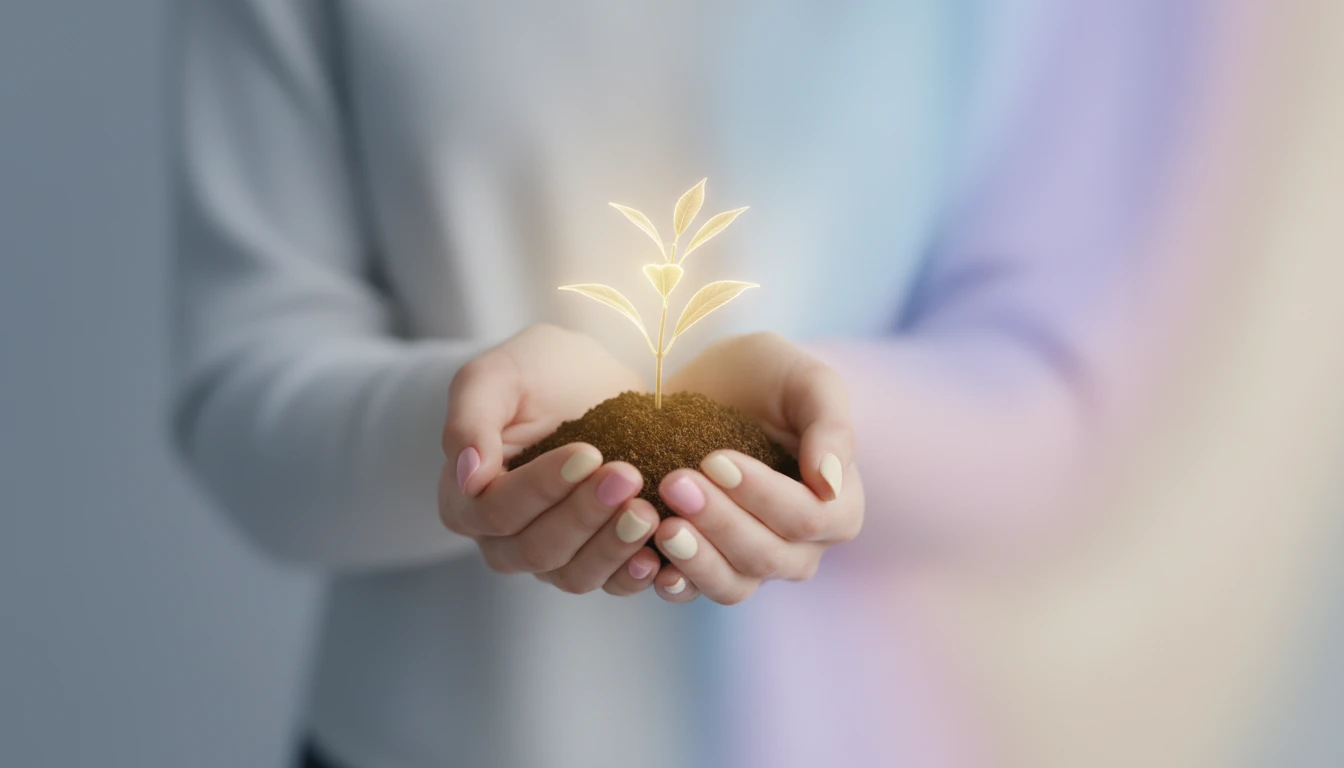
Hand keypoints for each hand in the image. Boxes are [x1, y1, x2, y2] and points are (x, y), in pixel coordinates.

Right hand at [438, 324, 662, 594]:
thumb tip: (466, 476)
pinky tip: (660, 556)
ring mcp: (552, 556)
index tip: (588, 454)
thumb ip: (469, 421)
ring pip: (573, 575)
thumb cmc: (539, 370)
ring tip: (648, 512)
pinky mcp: (597, 559)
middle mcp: (503, 540)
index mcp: (467, 500)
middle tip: (628, 476)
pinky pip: (611, 584)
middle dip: (584, 516)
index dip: (541, 489)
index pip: (497, 511)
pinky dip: (634, 575)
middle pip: (536, 550)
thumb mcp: (496, 376)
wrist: (595, 376)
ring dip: (612, 548)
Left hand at [651, 332, 863, 603]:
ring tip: (662, 526)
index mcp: (837, 506)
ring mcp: (752, 564)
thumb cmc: (766, 376)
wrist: (707, 382)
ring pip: (732, 585)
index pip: (807, 519)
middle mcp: (801, 548)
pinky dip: (671, 581)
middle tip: (675, 482)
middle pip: (766, 556)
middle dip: (720, 521)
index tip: (715, 460)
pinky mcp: (706, 567)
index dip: (762, 495)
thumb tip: (830, 484)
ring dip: (696, 559)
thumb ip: (831, 426)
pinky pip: (692, 591)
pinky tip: (646, 562)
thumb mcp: (807, 381)